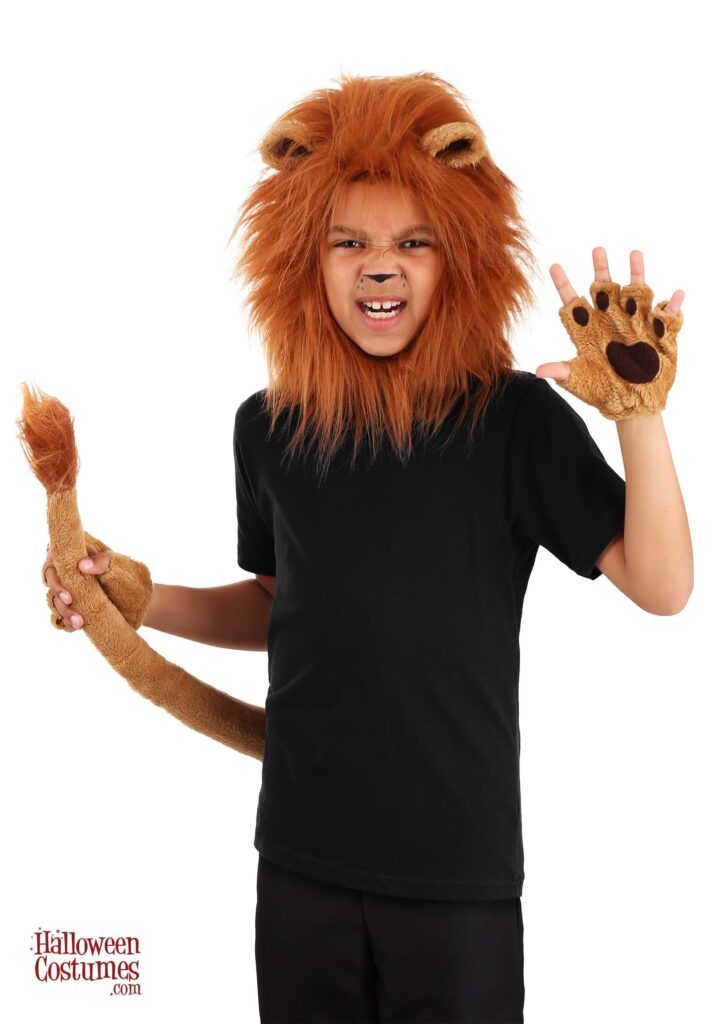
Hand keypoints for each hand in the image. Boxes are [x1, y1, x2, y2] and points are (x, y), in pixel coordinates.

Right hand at [43, 532, 152, 631]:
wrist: (143, 606)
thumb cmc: (134, 580)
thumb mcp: (124, 567)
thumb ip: (105, 562)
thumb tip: (83, 565)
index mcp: (82, 555)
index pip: (56, 552)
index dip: (51, 558)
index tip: (56, 567)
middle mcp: (72, 574)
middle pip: (50, 577)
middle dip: (57, 589)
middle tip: (70, 599)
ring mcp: (72, 594)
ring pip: (53, 600)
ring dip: (62, 610)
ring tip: (80, 621)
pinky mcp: (74, 612)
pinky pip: (59, 619)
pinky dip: (64, 623)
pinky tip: (76, 626)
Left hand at [537, 248, 684, 418]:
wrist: (632, 404)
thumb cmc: (602, 392)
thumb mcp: (580, 381)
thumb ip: (561, 372)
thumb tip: (539, 371)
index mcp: (587, 330)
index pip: (573, 303)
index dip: (563, 284)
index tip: (554, 265)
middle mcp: (610, 320)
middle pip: (603, 288)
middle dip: (600, 269)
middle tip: (597, 249)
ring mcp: (634, 322)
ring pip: (634, 291)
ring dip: (635, 272)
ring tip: (634, 253)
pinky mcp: (656, 330)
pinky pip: (667, 314)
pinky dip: (672, 305)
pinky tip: (674, 296)